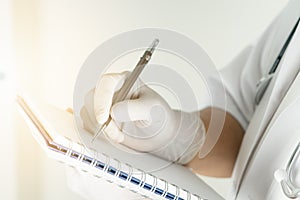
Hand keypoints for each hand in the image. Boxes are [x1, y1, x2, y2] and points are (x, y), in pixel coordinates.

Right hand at [80, 71, 205, 163]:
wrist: (157, 131)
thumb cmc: (157, 115)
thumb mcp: (152, 110)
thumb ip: (135, 109)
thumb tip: (114, 111)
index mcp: (125, 81)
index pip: (107, 83)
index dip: (102, 99)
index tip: (104, 118)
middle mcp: (111, 90)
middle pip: (92, 97)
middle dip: (100, 117)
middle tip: (115, 131)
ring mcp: (103, 103)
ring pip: (88, 111)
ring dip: (100, 127)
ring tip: (120, 134)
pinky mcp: (98, 116)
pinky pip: (88, 123)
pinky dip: (98, 132)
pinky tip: (115, 134)